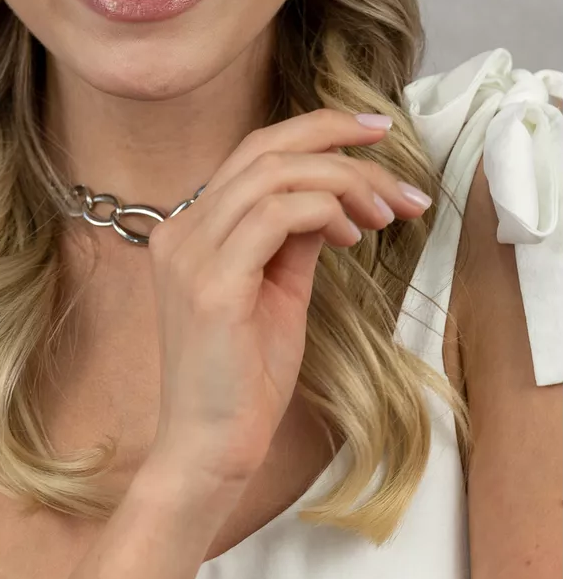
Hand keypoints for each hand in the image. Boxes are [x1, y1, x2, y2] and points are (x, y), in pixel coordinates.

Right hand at [145, 109, 430, 488]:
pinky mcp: (212, 284)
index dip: (316, 129)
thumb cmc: (244, 377)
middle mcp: (182, 229)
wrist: (211, 449)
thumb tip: (336, 196)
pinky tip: (351, 237)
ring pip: (276, 174)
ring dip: (346, 183)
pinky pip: (277, 215)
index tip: (375, 133)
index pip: (254, 151)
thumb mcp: (277, 289)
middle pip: (265, 149)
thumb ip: (295, 235)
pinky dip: (326, 212)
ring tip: (385, 215)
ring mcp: (191, 253)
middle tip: (396, 164)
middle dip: (339, 142)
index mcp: (190, 227)